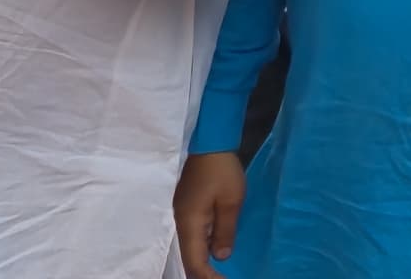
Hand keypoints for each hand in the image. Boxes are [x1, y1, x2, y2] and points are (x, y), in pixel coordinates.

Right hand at [173, 151, 244, 278]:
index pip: (193, 261)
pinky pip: (193, 235)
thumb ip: (225, 230)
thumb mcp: (231, 201)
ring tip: (219, 270)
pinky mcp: (186, 210)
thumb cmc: (221, 172)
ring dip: (202, 260)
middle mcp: (179, 224)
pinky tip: (215, 249)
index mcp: (189, 224)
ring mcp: (180, 216)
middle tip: (222, 278)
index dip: (207, 276)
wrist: (208, 144)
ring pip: (189, 247)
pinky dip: (203, 246)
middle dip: (203, 272)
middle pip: (187, 257)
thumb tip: (221, 256)